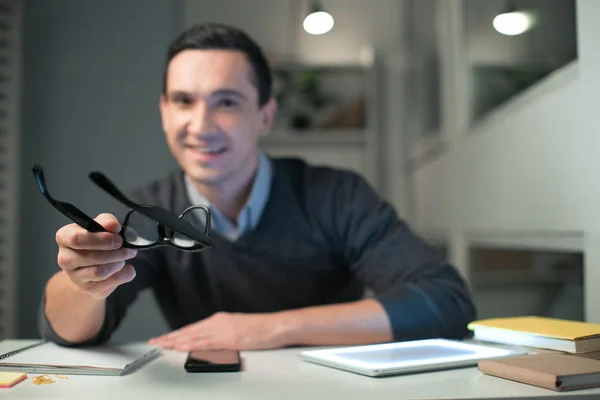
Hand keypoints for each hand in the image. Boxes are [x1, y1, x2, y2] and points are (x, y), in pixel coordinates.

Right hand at [55, 213, 137, 299]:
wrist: (91, 266)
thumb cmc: (95, 242)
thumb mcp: (100, 226)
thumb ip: (107, 222)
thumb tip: (113, 225)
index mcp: (65, 237)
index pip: (76, 238)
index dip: (101, 239)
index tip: (118, 238)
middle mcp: (65, 258)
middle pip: (92, 257)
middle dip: (116, 253)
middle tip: (128, 249)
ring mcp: (75, 277)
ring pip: (100, 272)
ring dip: (119, 263)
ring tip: (124, 258)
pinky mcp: (88, 289)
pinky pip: (110, 282)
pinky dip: (124, 275)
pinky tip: (126, 269)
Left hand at [148, 312, 286, 350]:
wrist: (275, 326)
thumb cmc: (261, 329)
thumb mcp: (238, 329)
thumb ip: (222, 335)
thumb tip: (210, 344)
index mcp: (220, 319)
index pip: (193, 328)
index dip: (177, 333)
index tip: (164, 337)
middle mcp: (217, 322)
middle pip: (189, 330)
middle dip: (171, 336)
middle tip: (155, 341)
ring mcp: (222, 330)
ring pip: (193, 336)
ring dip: (176, 341)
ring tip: (161, 345)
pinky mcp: (227, 338)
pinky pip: (205, 342)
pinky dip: (191, 344)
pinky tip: (181, 347)